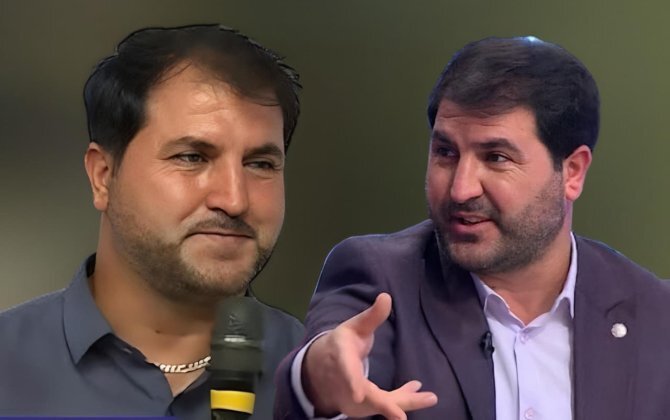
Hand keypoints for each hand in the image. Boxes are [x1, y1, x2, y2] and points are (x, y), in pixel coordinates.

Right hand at [302, 293, 437, 418]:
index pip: (345, 371)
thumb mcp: (354, 327)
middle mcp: (345, 383)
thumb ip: (372, 316)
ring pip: (378, 404)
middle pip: (365, 396)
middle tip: (400, 416)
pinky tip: (423, 393)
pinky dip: (402, 401)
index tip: (358, 396)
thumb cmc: (341, 345)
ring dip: (402, 403)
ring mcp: (352, 398)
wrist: (320, 370)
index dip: (352, 383)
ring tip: (429, 397)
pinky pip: (384, 404)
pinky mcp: (363, 406)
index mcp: (340, 359)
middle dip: (384, 405)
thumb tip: (386, 297)